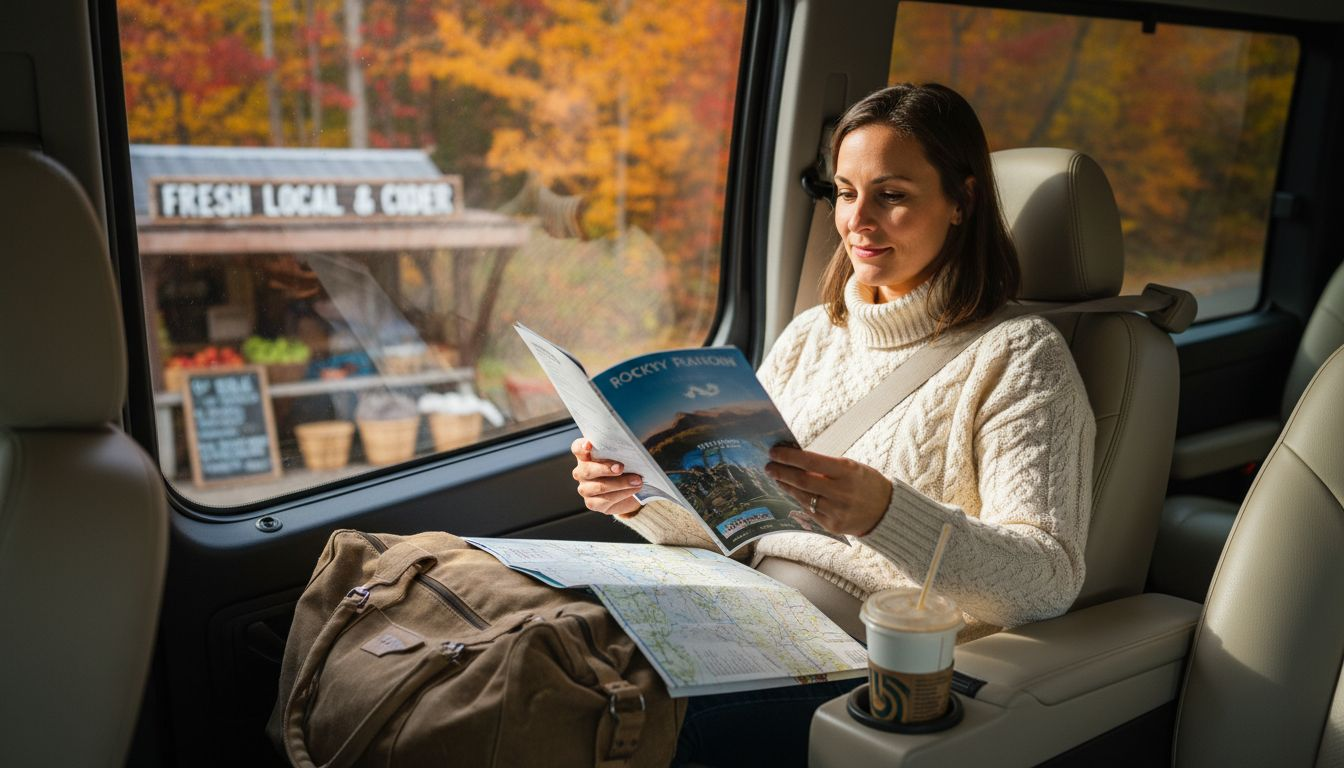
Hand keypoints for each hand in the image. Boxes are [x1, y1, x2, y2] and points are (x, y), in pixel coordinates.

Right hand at [571, 438, 643, 518]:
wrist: (631, 489)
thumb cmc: (626, 467)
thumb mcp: (624, 457)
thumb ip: (621, 452)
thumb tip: (630, 451)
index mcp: (586, 455)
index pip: (577, 448)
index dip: (581, 446)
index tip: (589, 444)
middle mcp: (582, 472)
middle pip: (587, 469)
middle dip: (605, 468)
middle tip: (621, 467)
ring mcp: (585, 488)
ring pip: (598, 487)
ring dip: (620, 483)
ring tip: (637, 481)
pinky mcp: (592, 503)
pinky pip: (605, 500)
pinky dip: (622, 494)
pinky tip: (632, 490)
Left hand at [765, 445, 892, 535]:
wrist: (887, 512)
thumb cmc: (866, 483)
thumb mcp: (852, 468)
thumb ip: (826, 466)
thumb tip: (796, 459)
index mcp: (847, 471)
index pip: (811, 461)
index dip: (789, 456)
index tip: (774, 452)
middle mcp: (841, 492)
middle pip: (803, 481)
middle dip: (782, 472)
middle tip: (769, 466)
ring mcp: (836, 511)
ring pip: (802, 497)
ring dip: (786, 486)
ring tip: (777, 477)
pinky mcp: (832, 526)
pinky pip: (809, 510)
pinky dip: (798, 499)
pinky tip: (791, 491)